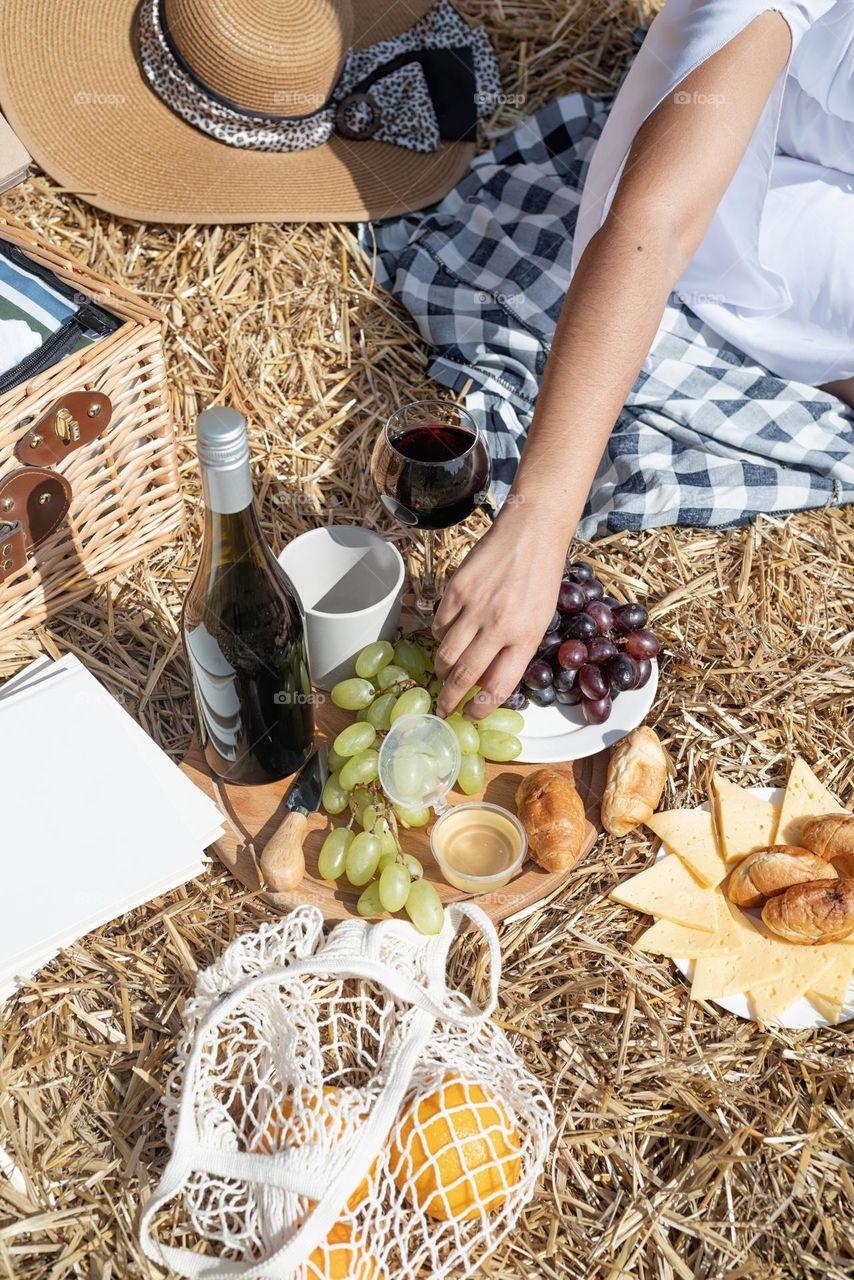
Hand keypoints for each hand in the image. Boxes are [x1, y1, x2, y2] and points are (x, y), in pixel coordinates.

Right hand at [432, 509, 565, 719]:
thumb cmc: (540, 579)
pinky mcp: (457, 590)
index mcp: (525, 637)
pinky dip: (440, 636)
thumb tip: (487, 680)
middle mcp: (498, 626)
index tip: (471, 715)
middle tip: (444, 708)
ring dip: (442, 669)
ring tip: (445, 672)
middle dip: (450, 699)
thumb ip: (516, 651)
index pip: (497, 686)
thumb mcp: (539, 621)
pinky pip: (439, 625)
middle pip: (464, 676)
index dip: (480, 708)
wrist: (531, 534)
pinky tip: (448, 635)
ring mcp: (475, 607)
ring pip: (445, 653)